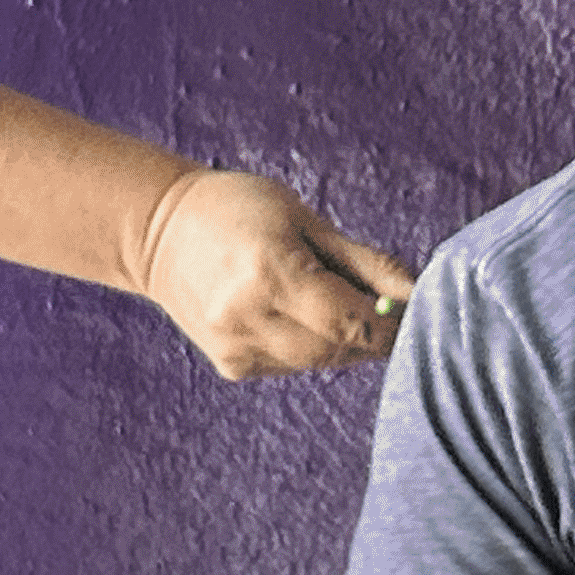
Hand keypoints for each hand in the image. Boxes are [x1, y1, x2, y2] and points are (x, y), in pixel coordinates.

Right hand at [136, 167, 413, 380]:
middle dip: (369, 334)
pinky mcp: (230, 365)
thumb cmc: (240, 208)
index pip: (351, 321)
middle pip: (337, 348)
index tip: (412, 309)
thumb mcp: (306, 220)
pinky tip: (295, 314)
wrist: (159, 231)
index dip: (390, 324)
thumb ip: (364, 262)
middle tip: (379, 305)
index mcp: (270, 272)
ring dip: (341, 341)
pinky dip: (310, 347)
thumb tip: (416, 290)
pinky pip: (291, 366)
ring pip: (317, 362)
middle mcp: (248, 316)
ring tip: (331, 300)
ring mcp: (235, 346)